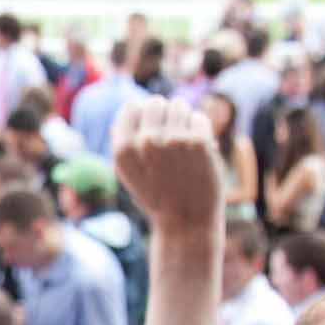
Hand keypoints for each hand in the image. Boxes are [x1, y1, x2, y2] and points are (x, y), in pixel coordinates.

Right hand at [112, 97, 222, 238]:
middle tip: (171, 139)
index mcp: (123, 149)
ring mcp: (173, 140)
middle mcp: (145, 142)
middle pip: (155, 102)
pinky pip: (198, 118)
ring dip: (183, 121)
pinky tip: (199, 150)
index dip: (143, 117)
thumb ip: (126, 142)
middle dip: (164, 115)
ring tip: (184, 145)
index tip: (152, 132)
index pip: (131, 107)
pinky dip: (201, 130)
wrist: (187, 222)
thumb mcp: (130, 173)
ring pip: (179, 105)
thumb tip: (131, 109)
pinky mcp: (198, 142)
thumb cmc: (158, 197)